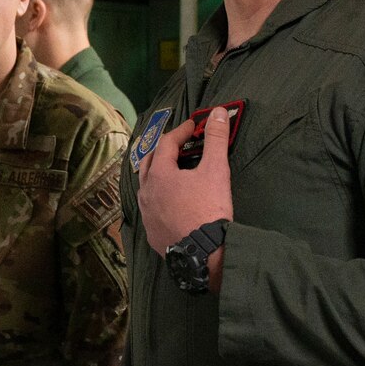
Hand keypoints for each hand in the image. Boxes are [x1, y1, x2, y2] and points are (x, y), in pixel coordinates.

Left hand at [137, 105, 234, 266]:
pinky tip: (169, 202)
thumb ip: (215, 139)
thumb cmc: (208, 208)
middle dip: (162, 151)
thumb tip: (218, 113)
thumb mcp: (216, 170)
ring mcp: (146, 214)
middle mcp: (146, 192)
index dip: (180, 132)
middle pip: (148, 163)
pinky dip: (159, 199)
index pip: (166, 144)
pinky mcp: (151, 233)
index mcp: (159, 174)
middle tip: (177, 145)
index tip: (193, 126)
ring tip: (171, 171)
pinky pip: (151, 209)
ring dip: (157, 175)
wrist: (203, 253)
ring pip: (146, 187)